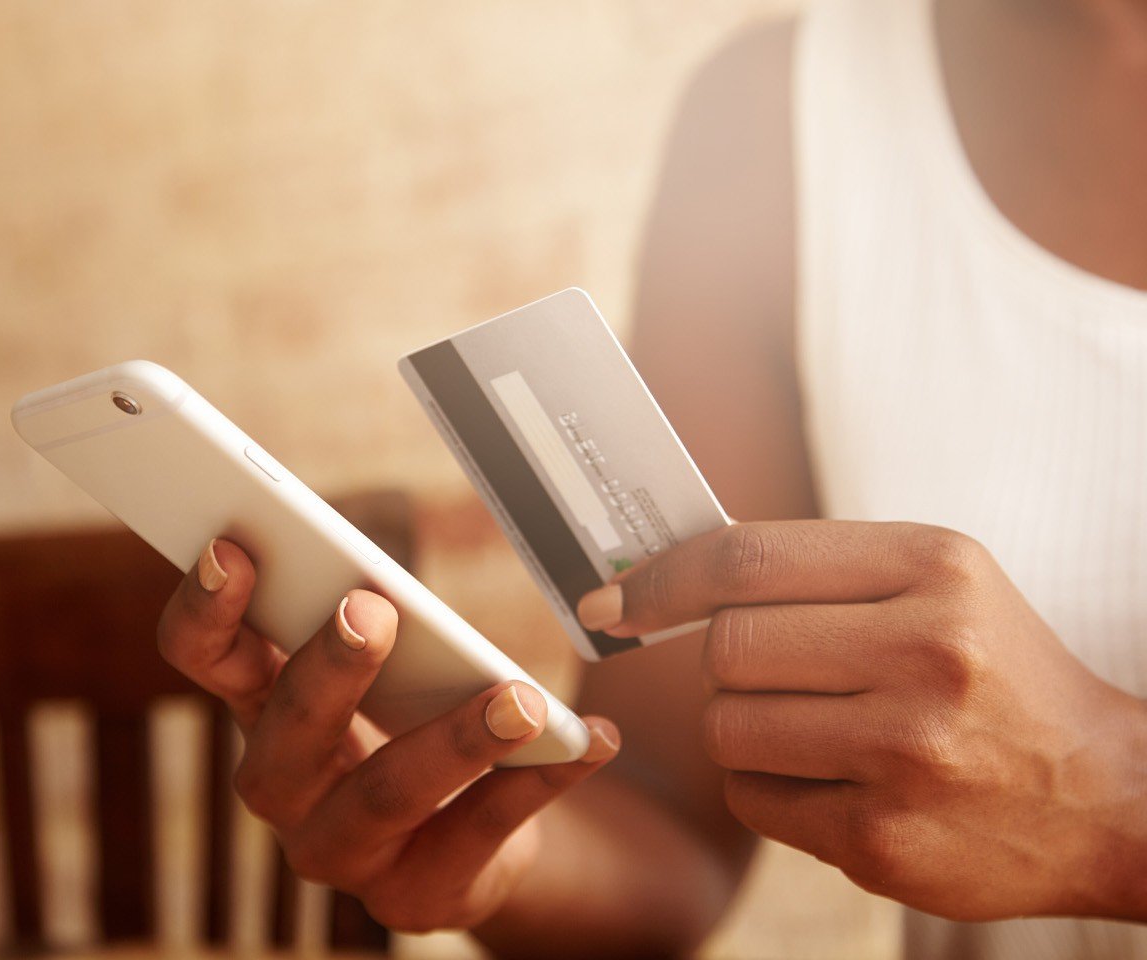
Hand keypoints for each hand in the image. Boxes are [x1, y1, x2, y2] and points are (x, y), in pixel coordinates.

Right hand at [158, 538, 620, 931]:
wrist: (471, 834)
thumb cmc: (410, 718)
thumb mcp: (382, 665)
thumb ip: (363, 619)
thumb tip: (375, 579)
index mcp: (261, 710)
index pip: (204, 660)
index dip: (204, 611)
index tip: (230, 549)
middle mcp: (285, 790)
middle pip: (283, 740)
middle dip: (326, 673)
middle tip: (372, 609)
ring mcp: (345, 854)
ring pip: (384, 797)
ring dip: (453, 742)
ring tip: (520, 699)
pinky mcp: (418, 894)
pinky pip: (482, 834)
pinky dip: (542, 780)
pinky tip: (588, 740)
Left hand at [577, 520, 1146, 920]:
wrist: (1108, 796)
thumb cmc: (994, 671)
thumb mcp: (936, 584)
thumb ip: (816, 569)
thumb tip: (661, 575)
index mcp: (933, 568)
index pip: (745, 559)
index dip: (661, 577)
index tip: (613, 598)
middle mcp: (924, 654)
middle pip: (727, 647)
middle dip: (726, 662)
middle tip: (771, 673)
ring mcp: (905, 754)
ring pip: (726, 725)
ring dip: (744, 727)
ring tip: (814, 728)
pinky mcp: (884, 839)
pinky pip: (753, 798)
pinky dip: (768, 786)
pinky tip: (832, 780)